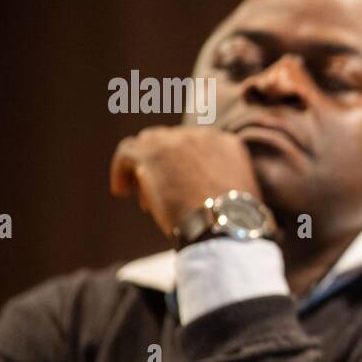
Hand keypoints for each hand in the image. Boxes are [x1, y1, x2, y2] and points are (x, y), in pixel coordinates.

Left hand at [110, 126, 260, 238]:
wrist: (222, 225)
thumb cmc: (234, 222)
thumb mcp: (240, 194)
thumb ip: (224, 182)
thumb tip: (208, 193)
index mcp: (227, 144)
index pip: (197, 145)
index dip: (185, 165)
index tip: (182, 186)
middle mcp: (202, 136)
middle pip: (172, 142)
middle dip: (165, 166)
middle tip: (162, 194)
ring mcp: (175, 141)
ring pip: (148, 144)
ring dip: (144, 168)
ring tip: (142, 196)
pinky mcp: (150, 153)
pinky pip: (127, 153)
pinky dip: (121, 171)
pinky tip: (121, 191)